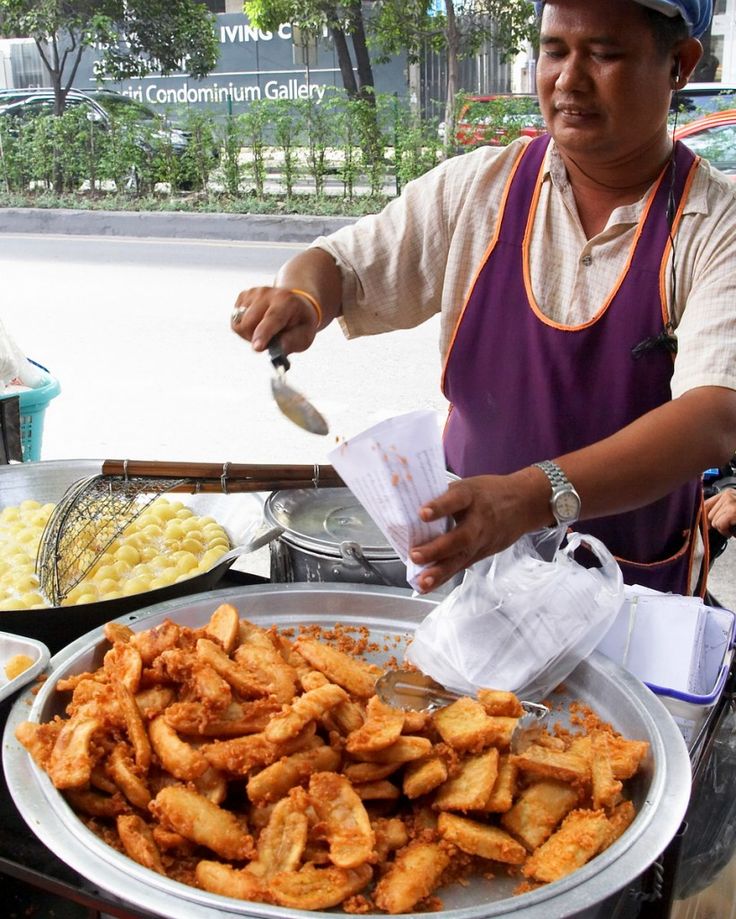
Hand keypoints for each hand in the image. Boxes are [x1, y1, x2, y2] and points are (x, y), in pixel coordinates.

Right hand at [230, 286, 319, 355]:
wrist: (295, 302)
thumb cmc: (299, 322)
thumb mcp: (305, 334)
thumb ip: (292, 342)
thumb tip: (278, 350)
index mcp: (286, 301)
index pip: (272, 318)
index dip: (264, 334)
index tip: (257, 347)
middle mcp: (267, 293)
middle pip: (248, 324)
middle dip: (255, 338)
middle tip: (269, 339)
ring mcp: (253, 293)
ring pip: (239, 324)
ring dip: (249, 334)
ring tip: (265, 330)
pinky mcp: (243, 296)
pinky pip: (235, 321)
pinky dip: (244, 328)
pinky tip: (257, 323)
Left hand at [409, 471, 549, 592]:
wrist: (525, 503)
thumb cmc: (490, 492)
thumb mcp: (468, 486)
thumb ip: (444, 496)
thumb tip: (411, 506)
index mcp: (472, 497)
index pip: (455, 500)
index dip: (439, 507)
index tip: (422, 513)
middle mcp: (478, 520)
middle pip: (460, 537)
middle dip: (437, 549)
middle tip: (415, 555)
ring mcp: (482, 540)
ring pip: (461, 558)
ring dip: (440, 572)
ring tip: (422, 581)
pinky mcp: (481, 553)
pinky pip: (461, 566)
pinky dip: (444, 577)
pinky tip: (427, 585)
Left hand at [705, 488, 735, 536]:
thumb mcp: (731, 511)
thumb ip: (718, 512)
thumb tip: (703, 520)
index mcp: (727, 494)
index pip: (705, 504)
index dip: (705, 517)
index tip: (706, 525)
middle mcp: (728, 495)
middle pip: (707, 514)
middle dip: (718, 524)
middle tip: (730, 526)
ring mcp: (731, 502)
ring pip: (713, 521)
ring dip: (723, 529)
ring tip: (734, 528)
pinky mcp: (733, 511)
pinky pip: (719, 524)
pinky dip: (726, 531)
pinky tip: (733, 531)